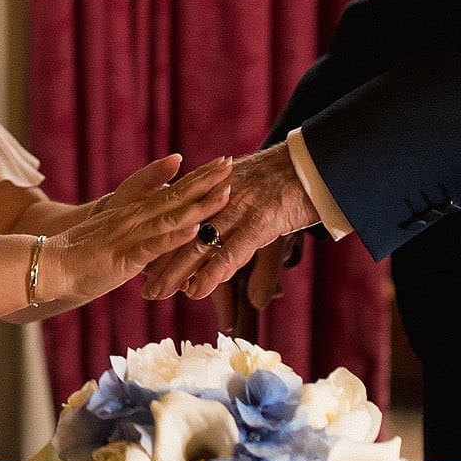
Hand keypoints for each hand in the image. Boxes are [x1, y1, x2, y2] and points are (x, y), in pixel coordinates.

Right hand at [36, 157, 232, 308]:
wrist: (50, 265)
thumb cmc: (84, 255)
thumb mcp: (118, 236)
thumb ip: (143, 229)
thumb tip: (170, 225)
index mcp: (135, 213)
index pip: (173, 190)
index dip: (199, 177)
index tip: (224, 162)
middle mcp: (134, 218)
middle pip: (176, 196)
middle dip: (206, 180)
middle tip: (231, 162)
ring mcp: (129, 235)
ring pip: (170, 218)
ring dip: (199, 205)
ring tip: (225, 193)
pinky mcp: (123, 257)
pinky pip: (152, 246)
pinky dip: (174, 238)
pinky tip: (193, 231)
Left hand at [141, 145, 316, 300]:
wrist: (317, 164)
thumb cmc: (292, 187)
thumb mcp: (263, 211)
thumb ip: (254, 255)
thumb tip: (252, 296)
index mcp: (217, 193)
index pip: (182, 222)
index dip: (164, 245)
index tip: (146, 266)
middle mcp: (220, 200)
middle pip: (182, 236)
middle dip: (160, 264)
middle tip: (144, 289)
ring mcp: (237, 211)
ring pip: (197, 245)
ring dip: (174, 273)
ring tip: (156, 294)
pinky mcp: (258, 222)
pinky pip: (229, 252)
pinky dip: (211, 273)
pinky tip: (195, 291)